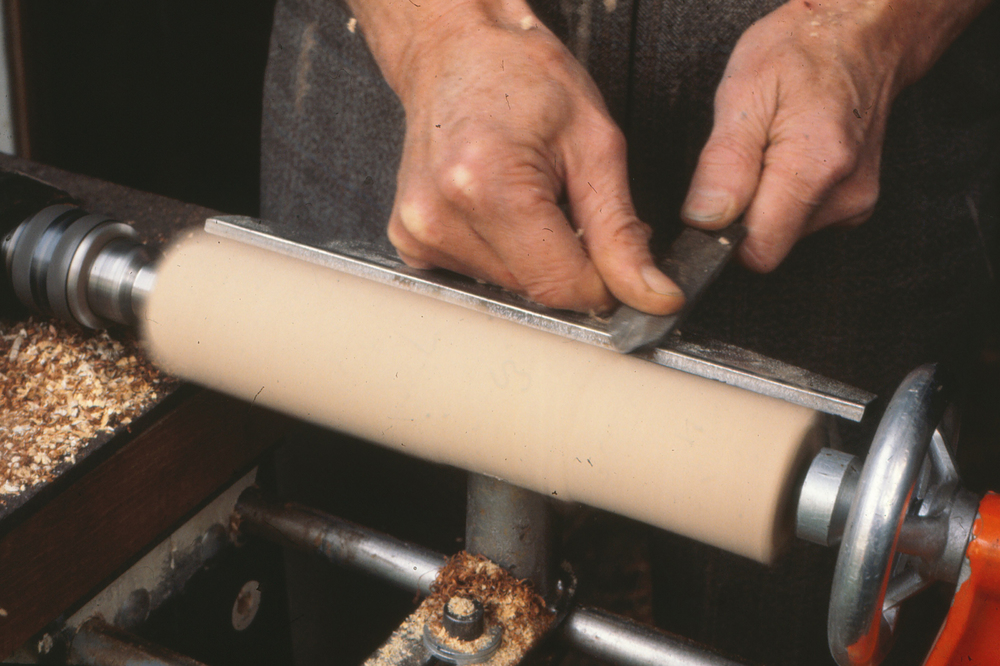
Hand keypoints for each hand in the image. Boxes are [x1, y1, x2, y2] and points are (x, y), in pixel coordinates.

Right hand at [350, 1, 682, 314]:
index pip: (562, 287)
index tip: (615, 255)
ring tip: (531, 197)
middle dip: (569, 263)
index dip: (604, 282)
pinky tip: (500, 209)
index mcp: (488, 186)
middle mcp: (441, 216)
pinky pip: (477, 276)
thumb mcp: (595, 144)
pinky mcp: (409, 240)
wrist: (456, 50)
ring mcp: (418, 232)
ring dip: (535, 258)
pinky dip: (503, 254)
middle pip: (534, 290)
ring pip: (508, 287)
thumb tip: (649, 294)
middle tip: (570, 205)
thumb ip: (622, 231)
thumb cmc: (521, 77)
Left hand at [681, 0, 990, 271]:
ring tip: (771, 147)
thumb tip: (704, 221)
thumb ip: (724, 164)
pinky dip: (784, 196)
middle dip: (743, 212)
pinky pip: (799, 219)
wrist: (864, 33)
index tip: (714, 202)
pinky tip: (788, 156)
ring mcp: (854, 202)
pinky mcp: (855, 204)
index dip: (723, 235)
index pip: (757, 251)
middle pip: (768, 244)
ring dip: (763, 200)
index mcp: (815, 166)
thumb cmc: (805, 49)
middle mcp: (843, 195)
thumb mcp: (744, 91)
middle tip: (747, 155)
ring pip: (782, 233)